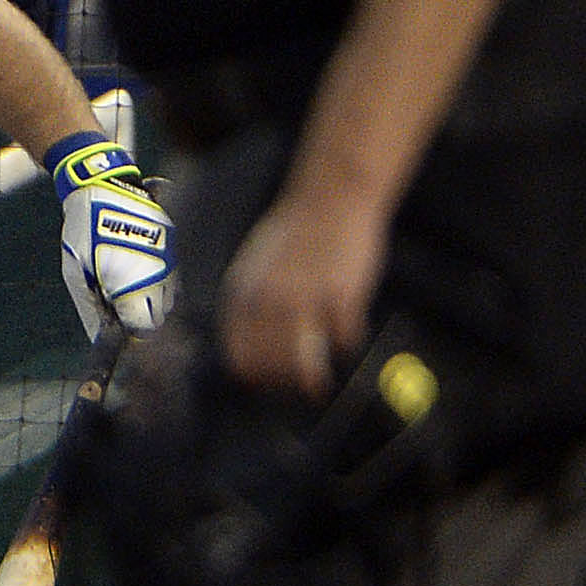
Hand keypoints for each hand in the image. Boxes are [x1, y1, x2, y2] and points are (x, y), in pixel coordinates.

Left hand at [51, 135, 171, 341]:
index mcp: (133, 287)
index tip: (116, 322)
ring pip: (172, 295)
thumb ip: (91, 310)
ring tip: (126, 272)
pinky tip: (138, 259)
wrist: (102, 186)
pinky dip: (160, 275)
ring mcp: (173, 259)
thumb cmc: (83, 233)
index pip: (145, 330)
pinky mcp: (177, 244)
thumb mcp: (77, 275)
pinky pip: (176, 273)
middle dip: (141, 313)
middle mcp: (160, 276)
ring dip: (152, 294)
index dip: (129, 330)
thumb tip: (101, 338)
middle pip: (161, 315)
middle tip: (117, 296)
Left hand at [216, 181, 385, 398]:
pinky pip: (343, 341)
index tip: (265, 382)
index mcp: (243, 293)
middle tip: (297, 388)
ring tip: (320, 385)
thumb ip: (250, 301)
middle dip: (283, 384)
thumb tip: (249, 340)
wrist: (330, 197)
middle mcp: (268, 302)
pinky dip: (346, 346)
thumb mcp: (255, 264)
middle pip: (270, 367)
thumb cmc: (296, 228)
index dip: (252, 375)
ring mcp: (305, 303)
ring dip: (312, 380)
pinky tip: (347, 341)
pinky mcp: (341, 300)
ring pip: (304, 366)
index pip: (238, 354)